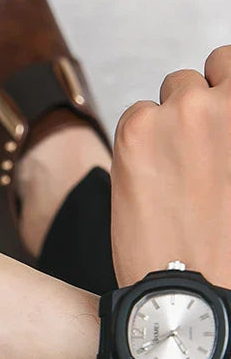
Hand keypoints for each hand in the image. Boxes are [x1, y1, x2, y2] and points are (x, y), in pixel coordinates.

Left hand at [111, 45, 230, 287]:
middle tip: (203, 139)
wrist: (199, 291)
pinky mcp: (138, 127)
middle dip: (208, 96)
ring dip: (174, 114)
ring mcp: (185, 110)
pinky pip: (138, 111)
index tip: (225, 113)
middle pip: (214, 67)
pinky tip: (152, 174)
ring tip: (178, 164)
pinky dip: (141, 135)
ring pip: (174, 86)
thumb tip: (220, 133)